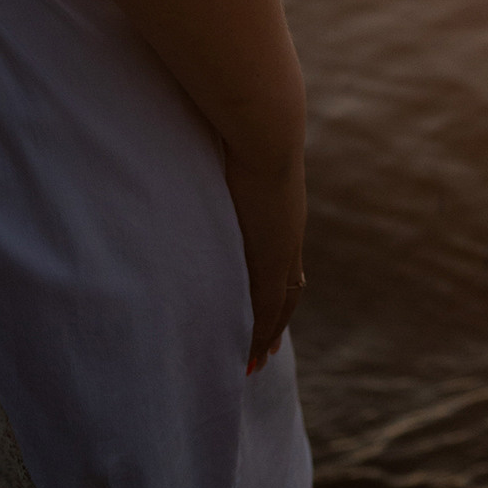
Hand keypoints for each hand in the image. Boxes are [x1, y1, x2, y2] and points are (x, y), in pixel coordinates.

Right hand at [224, 140, 306, 375]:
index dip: (275, 285)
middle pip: (288, 290)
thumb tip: (199, 137)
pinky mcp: (271, 261)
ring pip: (279, 306)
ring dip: (266, 334)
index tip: (266, 306)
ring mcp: (282, 249)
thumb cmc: (242, 125)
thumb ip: (220, 155)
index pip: (282, 259)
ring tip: (255, 362)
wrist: (264, 131)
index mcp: (281, 210)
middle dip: (276, 320)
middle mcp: (288, 234)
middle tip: (267, 349)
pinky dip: (258, 334)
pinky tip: (249, 355)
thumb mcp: (232, 148)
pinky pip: (265, 309)